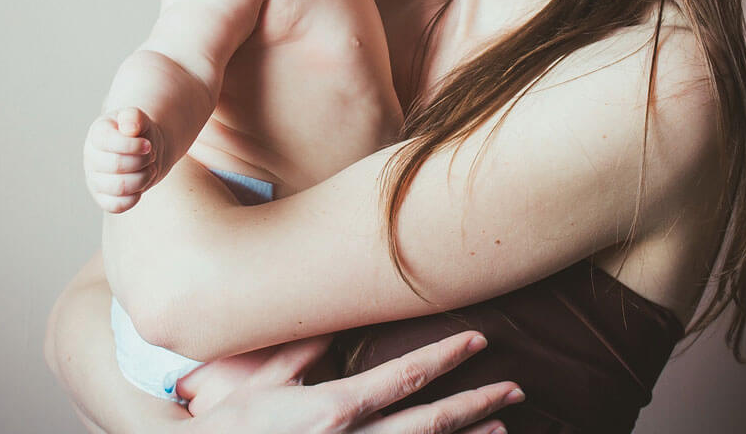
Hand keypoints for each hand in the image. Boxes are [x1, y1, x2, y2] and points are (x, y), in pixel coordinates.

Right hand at [83, 108, 157, 212]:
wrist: (145, 150)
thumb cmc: (140, 133)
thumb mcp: (140, 119)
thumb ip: (134, 117)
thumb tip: (129, 127)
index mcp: (97, 134)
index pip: (107, 142)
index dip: (132, 146)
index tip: (148, 145)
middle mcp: (91, 157)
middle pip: (116, 165)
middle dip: (141, 161)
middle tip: (151, 155)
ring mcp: (95, 179)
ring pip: (118, 187)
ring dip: (142, 178)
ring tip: (149, 168)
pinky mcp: (102, 198)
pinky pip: (117, 206)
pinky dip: (135, 197)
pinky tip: (141, 185)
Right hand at [187, 330, 520, 433]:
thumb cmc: (229, 424)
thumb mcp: (264, 378)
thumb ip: (303, 348)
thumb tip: (335, 321)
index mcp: (334, 407)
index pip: (404, 377)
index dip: (445, 357)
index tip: (477, 340)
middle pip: (430, 423)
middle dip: (476, 404)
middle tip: (516, 388)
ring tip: (502, 426)